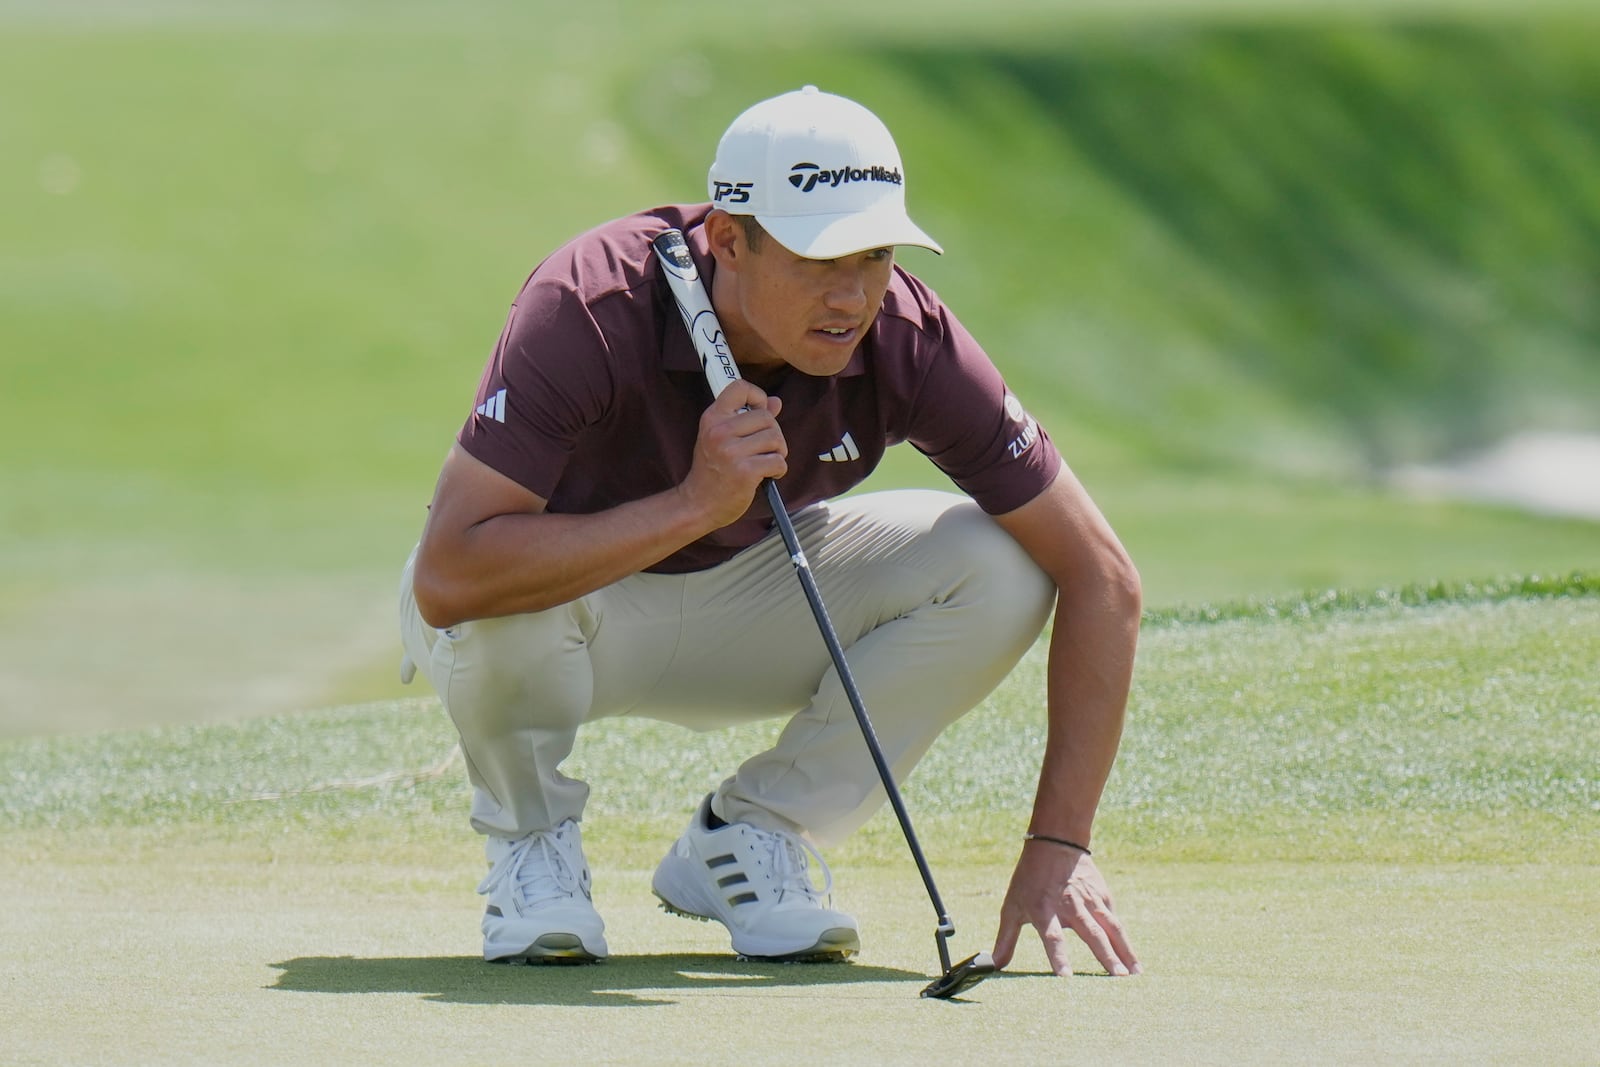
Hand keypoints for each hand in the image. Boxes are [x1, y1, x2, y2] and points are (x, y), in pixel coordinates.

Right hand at [679, 380, 786, 528]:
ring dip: (777, 452)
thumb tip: (775, 402)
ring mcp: (731, 452)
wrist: (698, 503)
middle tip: (763, 449)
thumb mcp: (722, 437)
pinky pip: (778, 461)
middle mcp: (720, 431)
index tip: (758, 412)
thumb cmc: (712, 469)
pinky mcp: (745, 471)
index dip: (757, 397)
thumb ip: (748, 417)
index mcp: (712, 418)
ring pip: (775, 438)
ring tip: (764, 462)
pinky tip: (767, 475)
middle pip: (767, 417)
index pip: (740, 387)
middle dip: (773, 434)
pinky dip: (778, 469)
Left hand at [991, 840, 1140, 977]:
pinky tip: (1132, 958)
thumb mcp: (1012, 906)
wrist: (1055, 842)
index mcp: (1044, 910)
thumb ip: (1005, 939)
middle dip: (1106, 957)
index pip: (1052, 937)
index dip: (1058, 957)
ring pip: (1112, 928)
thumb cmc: (1029, 879)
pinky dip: (1125, 940)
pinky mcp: (1104, 897)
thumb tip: (992, 966)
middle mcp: (1070, 906)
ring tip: (1135, 974)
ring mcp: (1090, 901)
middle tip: (1118, 978)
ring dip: (1125, 951)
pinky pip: (1115, 920)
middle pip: (1091, 934)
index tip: (1066, 978)